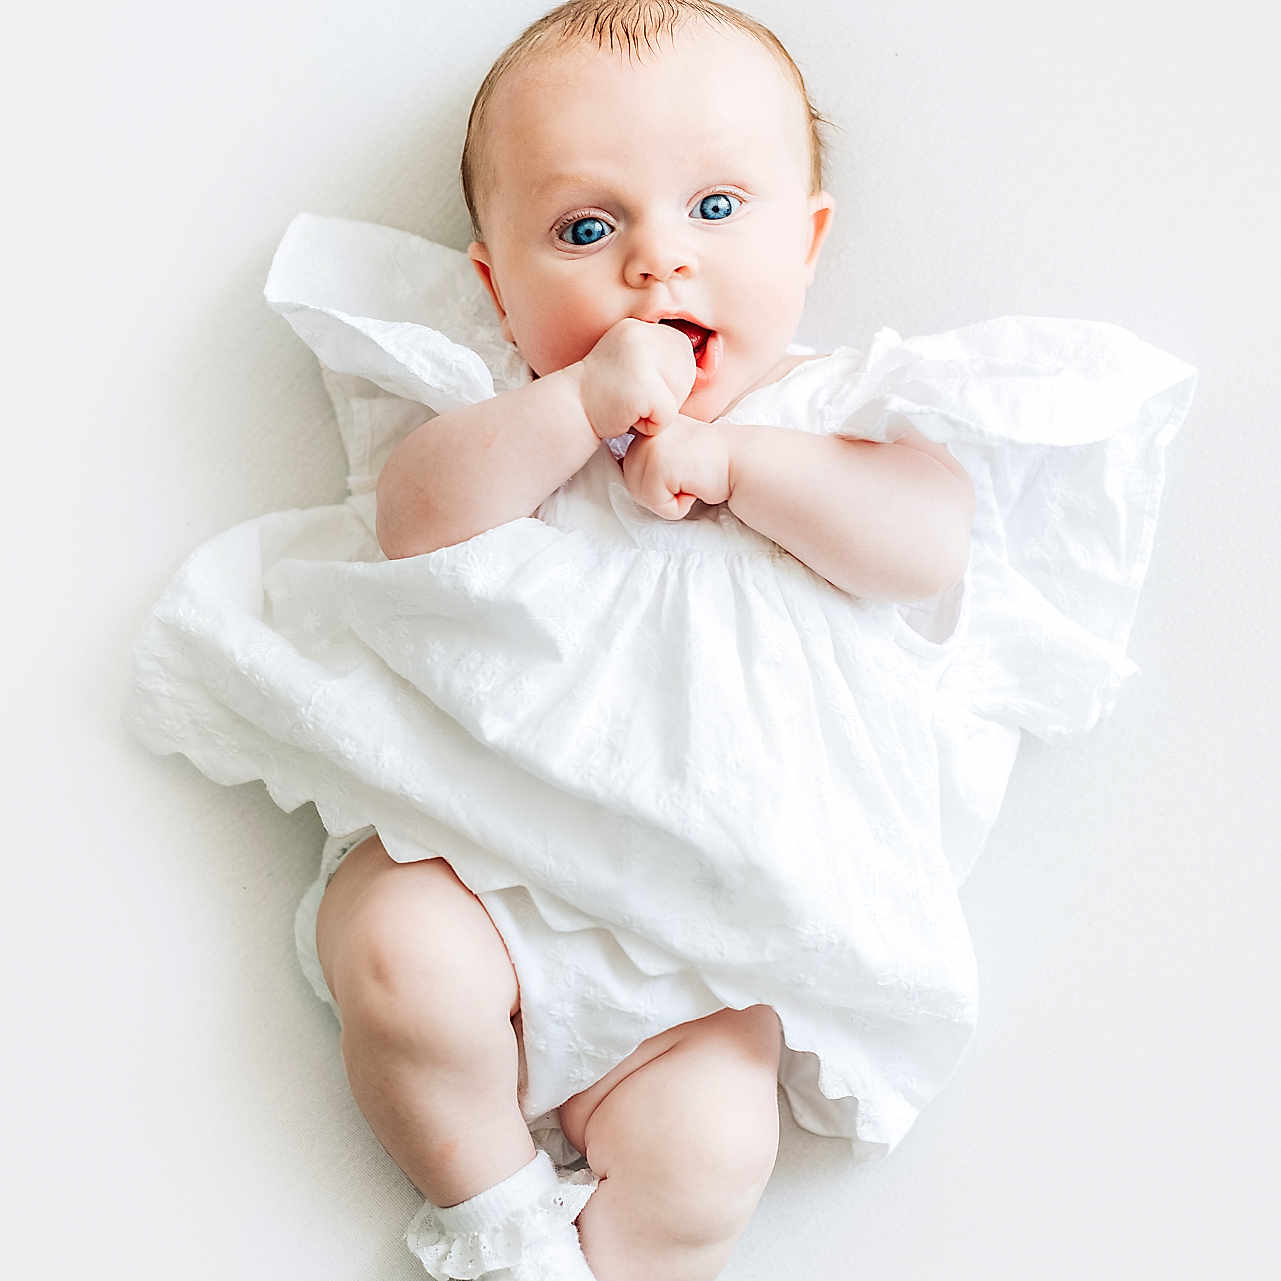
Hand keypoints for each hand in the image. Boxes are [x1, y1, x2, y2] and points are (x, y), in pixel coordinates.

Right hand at [572, 318, 696, 440]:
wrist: (569, 412)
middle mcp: (642, 335)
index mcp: (641, 327)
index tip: (636, 383)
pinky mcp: (642, 387)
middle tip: (630, 396)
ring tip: (628, 405)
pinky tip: (626, 416)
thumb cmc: (604, 395)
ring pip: (678, 397)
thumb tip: (712, 360)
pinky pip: (666, 417)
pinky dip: (649, 426)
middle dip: (664, 395)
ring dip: (657, 412)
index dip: (667, 379)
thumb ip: (663, 357)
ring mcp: (641, 359)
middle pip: (685, 375)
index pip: (683, 354)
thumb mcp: (633, 362)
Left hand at [621, 414, 732, 519]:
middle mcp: (643, 433)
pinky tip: (695, 486)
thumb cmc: (709, 462)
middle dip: (661, 491)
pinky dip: (678, 506)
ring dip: (670, 499)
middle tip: (688, 475)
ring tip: (691, 479)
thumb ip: (647, 455)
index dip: (657, 479)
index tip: (683, 466)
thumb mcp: (671, 450)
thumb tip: (616, 471)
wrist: (740, 460)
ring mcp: (649, 447)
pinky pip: (658, 505)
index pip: (629, 469)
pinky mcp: (658, 465)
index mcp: (644, 427)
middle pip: (631, 484)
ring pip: (642, 496)